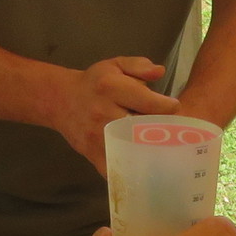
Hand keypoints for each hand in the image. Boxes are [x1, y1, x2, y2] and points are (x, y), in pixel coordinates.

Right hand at [48, 57, 178, 172]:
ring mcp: (97, 136)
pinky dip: (132, 170)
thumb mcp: (115, 65)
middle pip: (143, 127)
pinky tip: (144, 165)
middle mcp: (103, 112)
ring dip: (151, 150)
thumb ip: (139, 66)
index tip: (173, 107)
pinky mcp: (93, 153)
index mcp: (111, 87)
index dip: (168, 107)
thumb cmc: (95, 82)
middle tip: (172, 129)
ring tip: (162, 146)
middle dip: (162, 129)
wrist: (62, 100)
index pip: (149, 102)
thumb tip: (160, 72)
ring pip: (133, 149)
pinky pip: (117, 167)